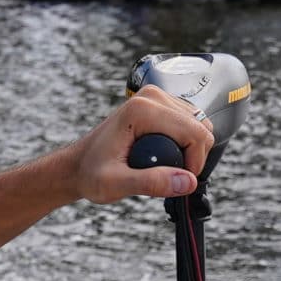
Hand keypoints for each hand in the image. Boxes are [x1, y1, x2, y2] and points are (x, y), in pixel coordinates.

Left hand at [68, 85, 212, 203]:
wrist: (78, 166)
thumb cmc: (91, 173)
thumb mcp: (116, 184)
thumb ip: (151, 183)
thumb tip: (188, 181)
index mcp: (142, 109)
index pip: (195, 133)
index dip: (194, 163)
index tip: (176, 181)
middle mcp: (152, 97)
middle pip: (201, 128)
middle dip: (193, 157)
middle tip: (167, 175)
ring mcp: (157, 98)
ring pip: (200, 126)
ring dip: (189, 152)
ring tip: (162, 166)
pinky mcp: (161, 106)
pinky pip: (190, 125)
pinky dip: (185, 145)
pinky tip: (164, 156)